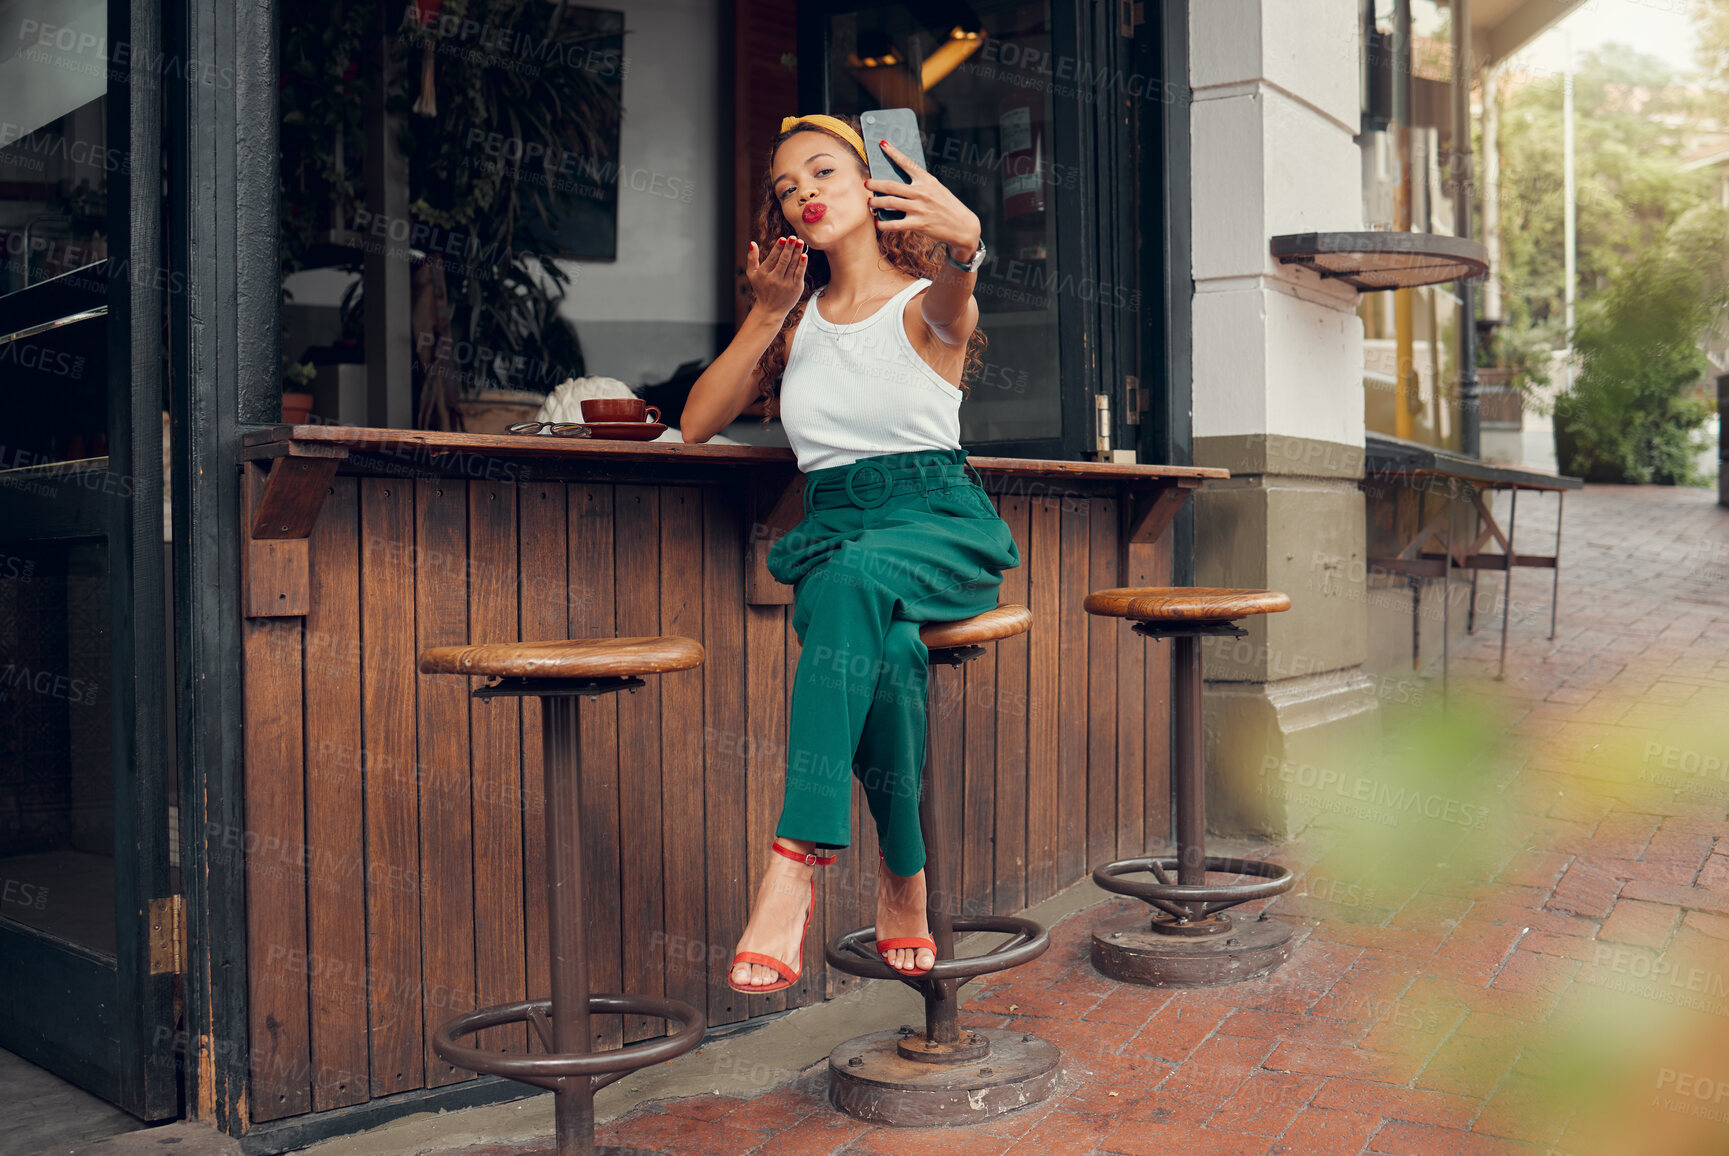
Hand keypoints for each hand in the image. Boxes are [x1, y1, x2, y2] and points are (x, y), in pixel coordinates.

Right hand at [745, 236, 807, 316]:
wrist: (770, 310)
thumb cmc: (761, 289)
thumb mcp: (752, 274)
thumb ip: (751, 258)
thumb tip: (752, 243)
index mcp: (764, 274)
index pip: (773, 258)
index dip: (778, 248)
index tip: (783, 238)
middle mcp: (775, 279)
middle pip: (784, 260)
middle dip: (789, 248)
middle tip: (794, 237)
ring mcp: (786, 284)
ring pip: (793, 265)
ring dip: (797, 253)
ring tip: (801, 242)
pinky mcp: (796, 288)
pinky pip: (799, 274)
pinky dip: (802, 264)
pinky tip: (804, 255)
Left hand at [866, 140, 981, 254]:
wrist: (963, 226)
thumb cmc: (947, 206)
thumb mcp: (936, 190)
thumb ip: (919, 185)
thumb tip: (896, 185)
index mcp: (927, 180)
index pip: (907, 163)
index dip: (893, 152)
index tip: (881, 144)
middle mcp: (922, 192)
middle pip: (891, 185)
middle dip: (875, 184)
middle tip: (866, 184)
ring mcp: (920, 208)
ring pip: (890, 203)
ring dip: (876, 202)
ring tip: (870, 203)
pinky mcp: (919, 224)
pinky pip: (895, 224)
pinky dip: (884, 224)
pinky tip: (878, 223)